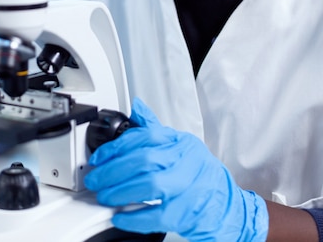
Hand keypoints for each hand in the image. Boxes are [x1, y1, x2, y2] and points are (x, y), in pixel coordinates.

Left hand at [85, 98, 268, 240]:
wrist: (227, 205)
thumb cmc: (200, 175)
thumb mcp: (180, 146)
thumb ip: (155, 129)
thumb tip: (136, 107)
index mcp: (180, 142)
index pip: (145, 137)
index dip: (117, 147)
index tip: (98, 157)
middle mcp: (187, 160)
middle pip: (145, 159)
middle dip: (113, 170)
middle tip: (95, 178)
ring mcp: (190, 186)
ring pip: (151, 184)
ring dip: (121, 191)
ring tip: (104, 196)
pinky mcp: (188, 212)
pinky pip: (158, 214)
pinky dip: (135, 216)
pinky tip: (120, 216)